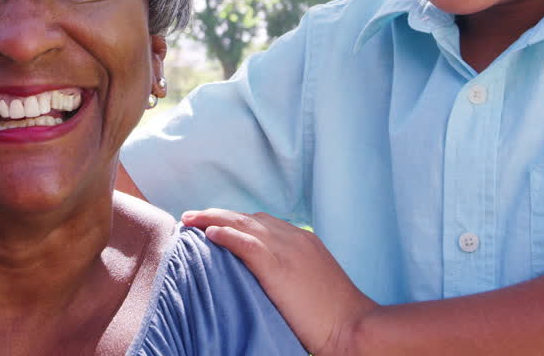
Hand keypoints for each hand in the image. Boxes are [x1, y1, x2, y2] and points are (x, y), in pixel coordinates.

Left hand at [182, 208, 376, 354]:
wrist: (354, 328)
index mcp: (303, 240)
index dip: (234, 221)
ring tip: (189, 221)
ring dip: (211, 219)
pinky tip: (208, 235)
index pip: (261, 222)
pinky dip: (226, 235)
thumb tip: (266, 275)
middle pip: (247, 217)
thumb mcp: (312, 282)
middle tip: (191, 217)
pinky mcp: (280, 268)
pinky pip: (247, 244)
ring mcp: (287, 250)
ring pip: (242, 224)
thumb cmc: (334, 315)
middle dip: (217, 214)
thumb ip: (291, 270)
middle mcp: (294, 238)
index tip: (213, 224)